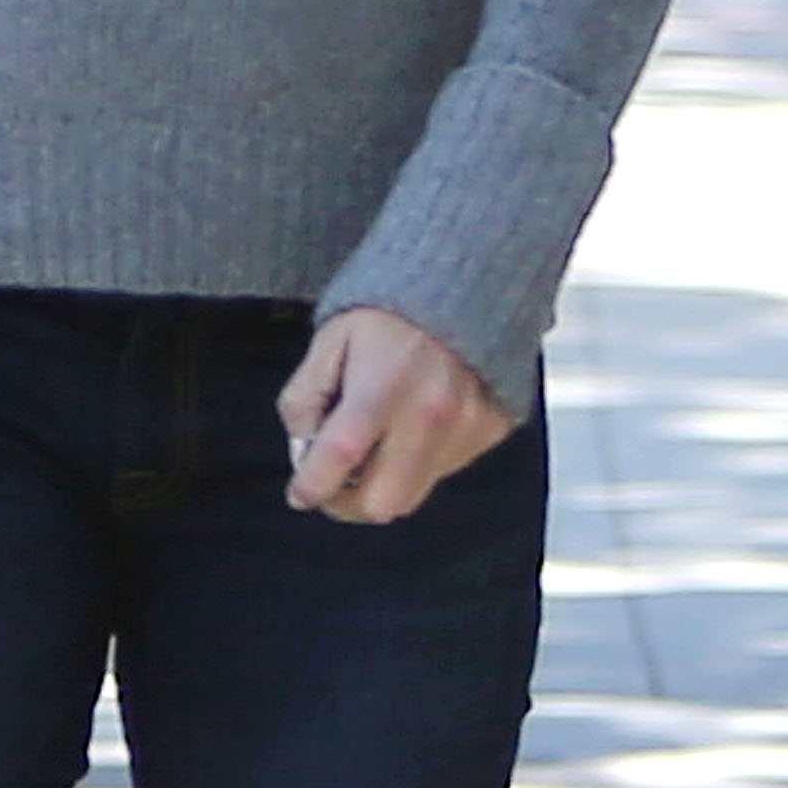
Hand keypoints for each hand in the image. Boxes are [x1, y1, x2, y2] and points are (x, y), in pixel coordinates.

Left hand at [277, 306, 510, 523]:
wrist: (459, 283)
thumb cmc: (387, 313)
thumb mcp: (331, 339)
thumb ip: (306, 395)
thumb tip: (302, 447)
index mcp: (381, 389)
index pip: (339, 458)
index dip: (311, 486)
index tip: (299, 493)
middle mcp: (428, 418)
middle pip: (381, 502)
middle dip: (347, 504)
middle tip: (331, 485)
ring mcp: (463, 430)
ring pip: (414, 497)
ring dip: (380, 489)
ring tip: (365, 458)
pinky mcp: (487, 433)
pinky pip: (443, 474)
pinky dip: (415, 468)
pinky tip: (404, 436)